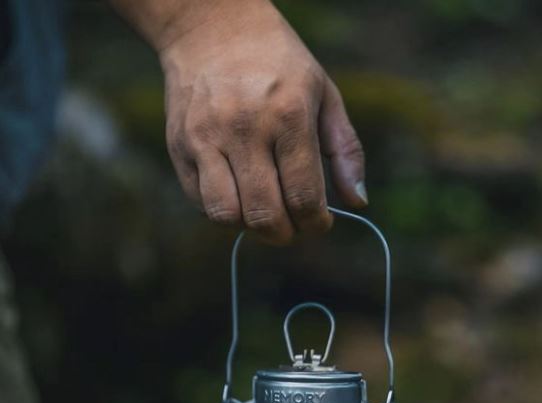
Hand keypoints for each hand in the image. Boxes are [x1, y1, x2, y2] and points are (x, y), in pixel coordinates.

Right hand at [158, 0, 366, 243]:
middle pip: (266, 216)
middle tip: (293, 226)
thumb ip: (346, 151)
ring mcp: (206, 138)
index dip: (315, 224)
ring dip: (250, 228)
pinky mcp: (180, 146)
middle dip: (286, 234)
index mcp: (288, 115)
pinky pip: (201, 203)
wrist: (209, 24)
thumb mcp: (324, 94)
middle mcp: (245, 128)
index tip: (319, 222)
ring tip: (264, 212)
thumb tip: (358, 202)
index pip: (304, 198)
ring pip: (227, 217)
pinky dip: (223, 212)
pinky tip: (238, 194)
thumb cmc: (278, 65)